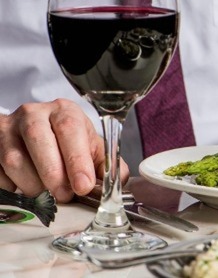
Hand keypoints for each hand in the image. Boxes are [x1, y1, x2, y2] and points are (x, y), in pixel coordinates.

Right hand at [0, 99, 128, 202]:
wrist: (32, 134)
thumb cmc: (66, 143)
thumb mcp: (90, 147)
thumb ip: (107, 165)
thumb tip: (117, 185)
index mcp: (64, 111)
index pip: (70, 129)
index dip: (77, 160)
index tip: (83, 186)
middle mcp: (33, 114)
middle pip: (39, 140)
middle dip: (53, 174)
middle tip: (64, 196)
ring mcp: (7, 128)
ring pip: (14, 159)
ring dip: (32, 184)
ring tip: (46, 195)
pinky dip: (11, 187)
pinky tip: (24, 189)